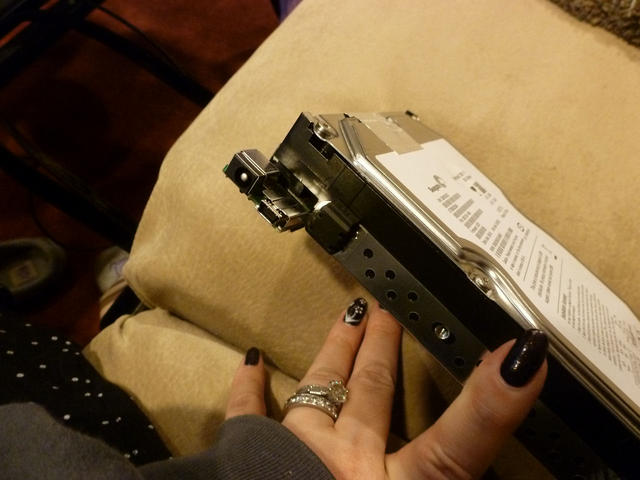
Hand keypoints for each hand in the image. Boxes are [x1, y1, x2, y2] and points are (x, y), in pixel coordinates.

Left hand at [225, 299, 547, 478]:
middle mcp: (350, 460)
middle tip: (394, 314)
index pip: (461, 440)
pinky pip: (249, 411)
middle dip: (388, 349)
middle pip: (376, 389)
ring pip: (325, 384)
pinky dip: (250, 386)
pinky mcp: (252, 452)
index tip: (523, 355)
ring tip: (349, 316)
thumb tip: (481, 458)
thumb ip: (448, 467)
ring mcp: (300, 450)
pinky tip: (252, 360)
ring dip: (338, 349)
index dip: (495, 400)